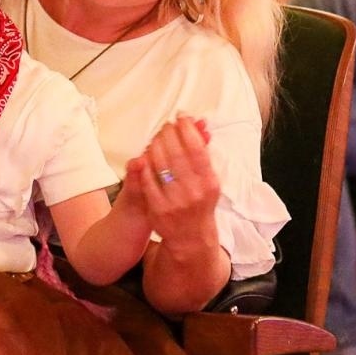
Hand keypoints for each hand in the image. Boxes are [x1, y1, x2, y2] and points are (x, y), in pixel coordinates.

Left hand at [133, 116, 220, 254]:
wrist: (191, 237)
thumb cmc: (200, 202)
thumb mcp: (208, 179)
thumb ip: (203, 153)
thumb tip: (200, 124)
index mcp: (209, 182)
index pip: (197, 148)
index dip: (188, 128)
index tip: (182, 117)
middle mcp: (193, 191)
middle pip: (176, 152)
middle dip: (169, 133)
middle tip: (167, 125)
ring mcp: (174, 201)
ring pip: (160, 163)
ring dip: (156, 144)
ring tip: (157, 137)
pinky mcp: (157, 208)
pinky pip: (148, 179)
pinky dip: (146, 164)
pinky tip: (148, 156)